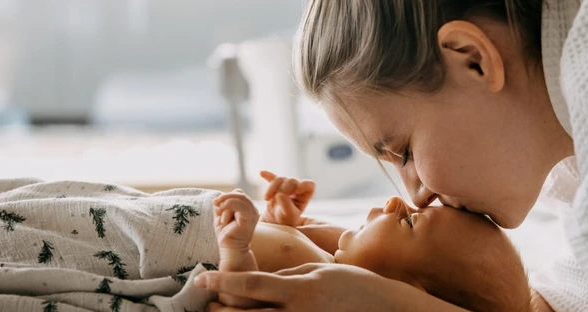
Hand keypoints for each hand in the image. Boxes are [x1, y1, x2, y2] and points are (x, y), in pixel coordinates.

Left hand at [196, 263, 467, 311]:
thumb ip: (291, 274)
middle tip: (203, 305)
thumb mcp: (321, 270)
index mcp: (297, 289)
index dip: (222, 281)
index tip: (201, 277)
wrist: (387, 309)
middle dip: (220, 310)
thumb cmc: (355, 285)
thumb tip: (265, 281)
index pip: (250, 283)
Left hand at [213, 190, 259, 249]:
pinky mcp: (249, 219)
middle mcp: (252, 210)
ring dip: (226, 204)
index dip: (227, 196)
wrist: (230, 249)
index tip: (215, 204)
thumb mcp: (222, 216)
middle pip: (239, 194)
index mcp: (247, 209)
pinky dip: (229, 207)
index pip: (239, 194)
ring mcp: (252, 214)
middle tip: (215, 204)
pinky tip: (223, 219)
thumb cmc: (226, 234)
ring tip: (221, 217)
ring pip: (239, 198)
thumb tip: (218, 197)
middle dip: (224, 197)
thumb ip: (222, 205)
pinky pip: (240, 205)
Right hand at [258, 171, 314, 226]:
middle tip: (276, 198)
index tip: (296, 191)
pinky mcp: (275, 185)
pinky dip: (267, 175)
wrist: (274, 221)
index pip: (310, 185)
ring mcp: (286, 185)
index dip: (304, 185)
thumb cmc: (286, 219)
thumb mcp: (289, 216)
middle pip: (292, 181)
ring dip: (272, 188)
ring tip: (266, 198)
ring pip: (280, 179)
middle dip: (283, 189)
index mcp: (305, 195)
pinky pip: (272, 177)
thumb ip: (287, 206)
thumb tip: (279, 194)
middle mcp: (297, 187)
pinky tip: (261, 173)